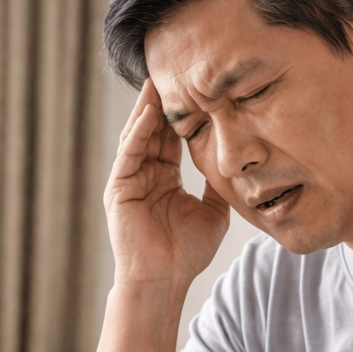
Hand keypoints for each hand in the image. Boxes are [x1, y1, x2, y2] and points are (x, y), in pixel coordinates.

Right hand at [105, 78, 230, 287]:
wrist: (164, 281)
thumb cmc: (186, 253)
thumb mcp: (212, 212)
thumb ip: (217, 186)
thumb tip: (234, 164)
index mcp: (165, 177)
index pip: (173, 136)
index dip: (185, 112)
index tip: (199, 86)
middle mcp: (145, 173)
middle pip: (155, 128)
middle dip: (164, 100)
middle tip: (175, 69)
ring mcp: (130, 179)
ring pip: (139, 135)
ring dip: (149, 108)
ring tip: (159, 79)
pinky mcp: (118, 188)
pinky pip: (128, 153)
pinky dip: (139, 133)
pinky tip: (150, 113)